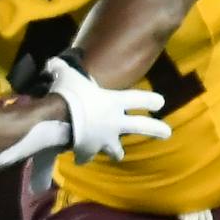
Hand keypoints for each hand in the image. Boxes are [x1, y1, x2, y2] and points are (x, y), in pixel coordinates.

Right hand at [43, 55, 171, 163]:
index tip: (160, 103)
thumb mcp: (66, 75)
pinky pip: (87, 155)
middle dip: (156, 130)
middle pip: (142, 127)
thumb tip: (53, 63)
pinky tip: (79, 156)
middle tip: (167, 133)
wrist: (56, 120)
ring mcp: (104, 140)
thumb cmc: (67, 93)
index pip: (140, 99)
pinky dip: (84, 156)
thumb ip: (62, 69)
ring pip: (116, 150)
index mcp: (115, 101)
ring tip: (117, 155)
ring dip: (116, 152)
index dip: (151, 100)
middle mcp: (115, 122)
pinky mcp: (88, 151)